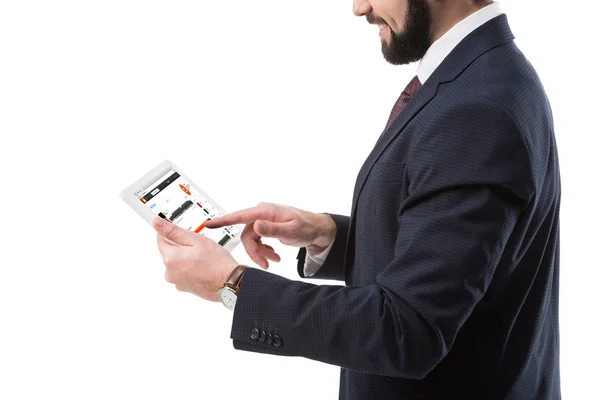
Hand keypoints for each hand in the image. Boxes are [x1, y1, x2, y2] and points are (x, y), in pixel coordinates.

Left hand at [152, 217, 237, 301]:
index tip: (180, 231)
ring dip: (187, 258)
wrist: (230, 283)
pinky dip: (191, 269)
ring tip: (203, 258)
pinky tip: (203, 267)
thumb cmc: (217, 263)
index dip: (171, 232)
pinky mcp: (185, 288)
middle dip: (182, 247)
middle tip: (199, 246)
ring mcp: (177, 282)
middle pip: (170, 252)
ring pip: (178, 263)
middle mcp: (170, 273)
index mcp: (171, 259)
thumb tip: (157, 223)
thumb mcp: (196, 240)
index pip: (161, 240)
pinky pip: (183, 273)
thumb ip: (174, 231)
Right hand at [205, 202, 335, 268]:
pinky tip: (274, 256)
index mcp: (265, 211)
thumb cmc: (307, 227)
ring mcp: (264, 220)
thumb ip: (272, 229)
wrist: (317, 230)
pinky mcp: (266, 226)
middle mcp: (262, 213)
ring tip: (274, 260)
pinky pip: (258, 240)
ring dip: (260, 252)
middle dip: (254, 252)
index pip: (240, 216)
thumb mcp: (291, 230)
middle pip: (247, 235)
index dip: (223, 221)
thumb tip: (254, 225)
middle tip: (265, 265)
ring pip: (252, 239)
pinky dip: (264, 250)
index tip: (209, 224)